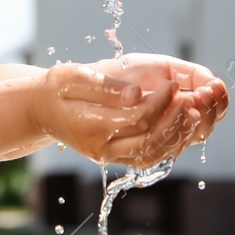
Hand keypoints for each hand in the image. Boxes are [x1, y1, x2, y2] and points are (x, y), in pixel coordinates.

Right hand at [29, 55, 227, 166]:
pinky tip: (182, 125)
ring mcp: (110, 155)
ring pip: (152, 155)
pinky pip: (149, 157)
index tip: (172, 84)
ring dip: (177, 136)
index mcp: (90, 126)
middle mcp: (102, 148)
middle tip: (191, 100)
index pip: (136, 119)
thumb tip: (136, 93)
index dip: (160, 103)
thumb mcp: (73, 77)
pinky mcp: (118, 156)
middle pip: (149, 143)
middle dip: (175, 122)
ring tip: (192, 113)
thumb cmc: (58, 88)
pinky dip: (170, 144)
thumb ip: (104, 87)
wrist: (42, 110)